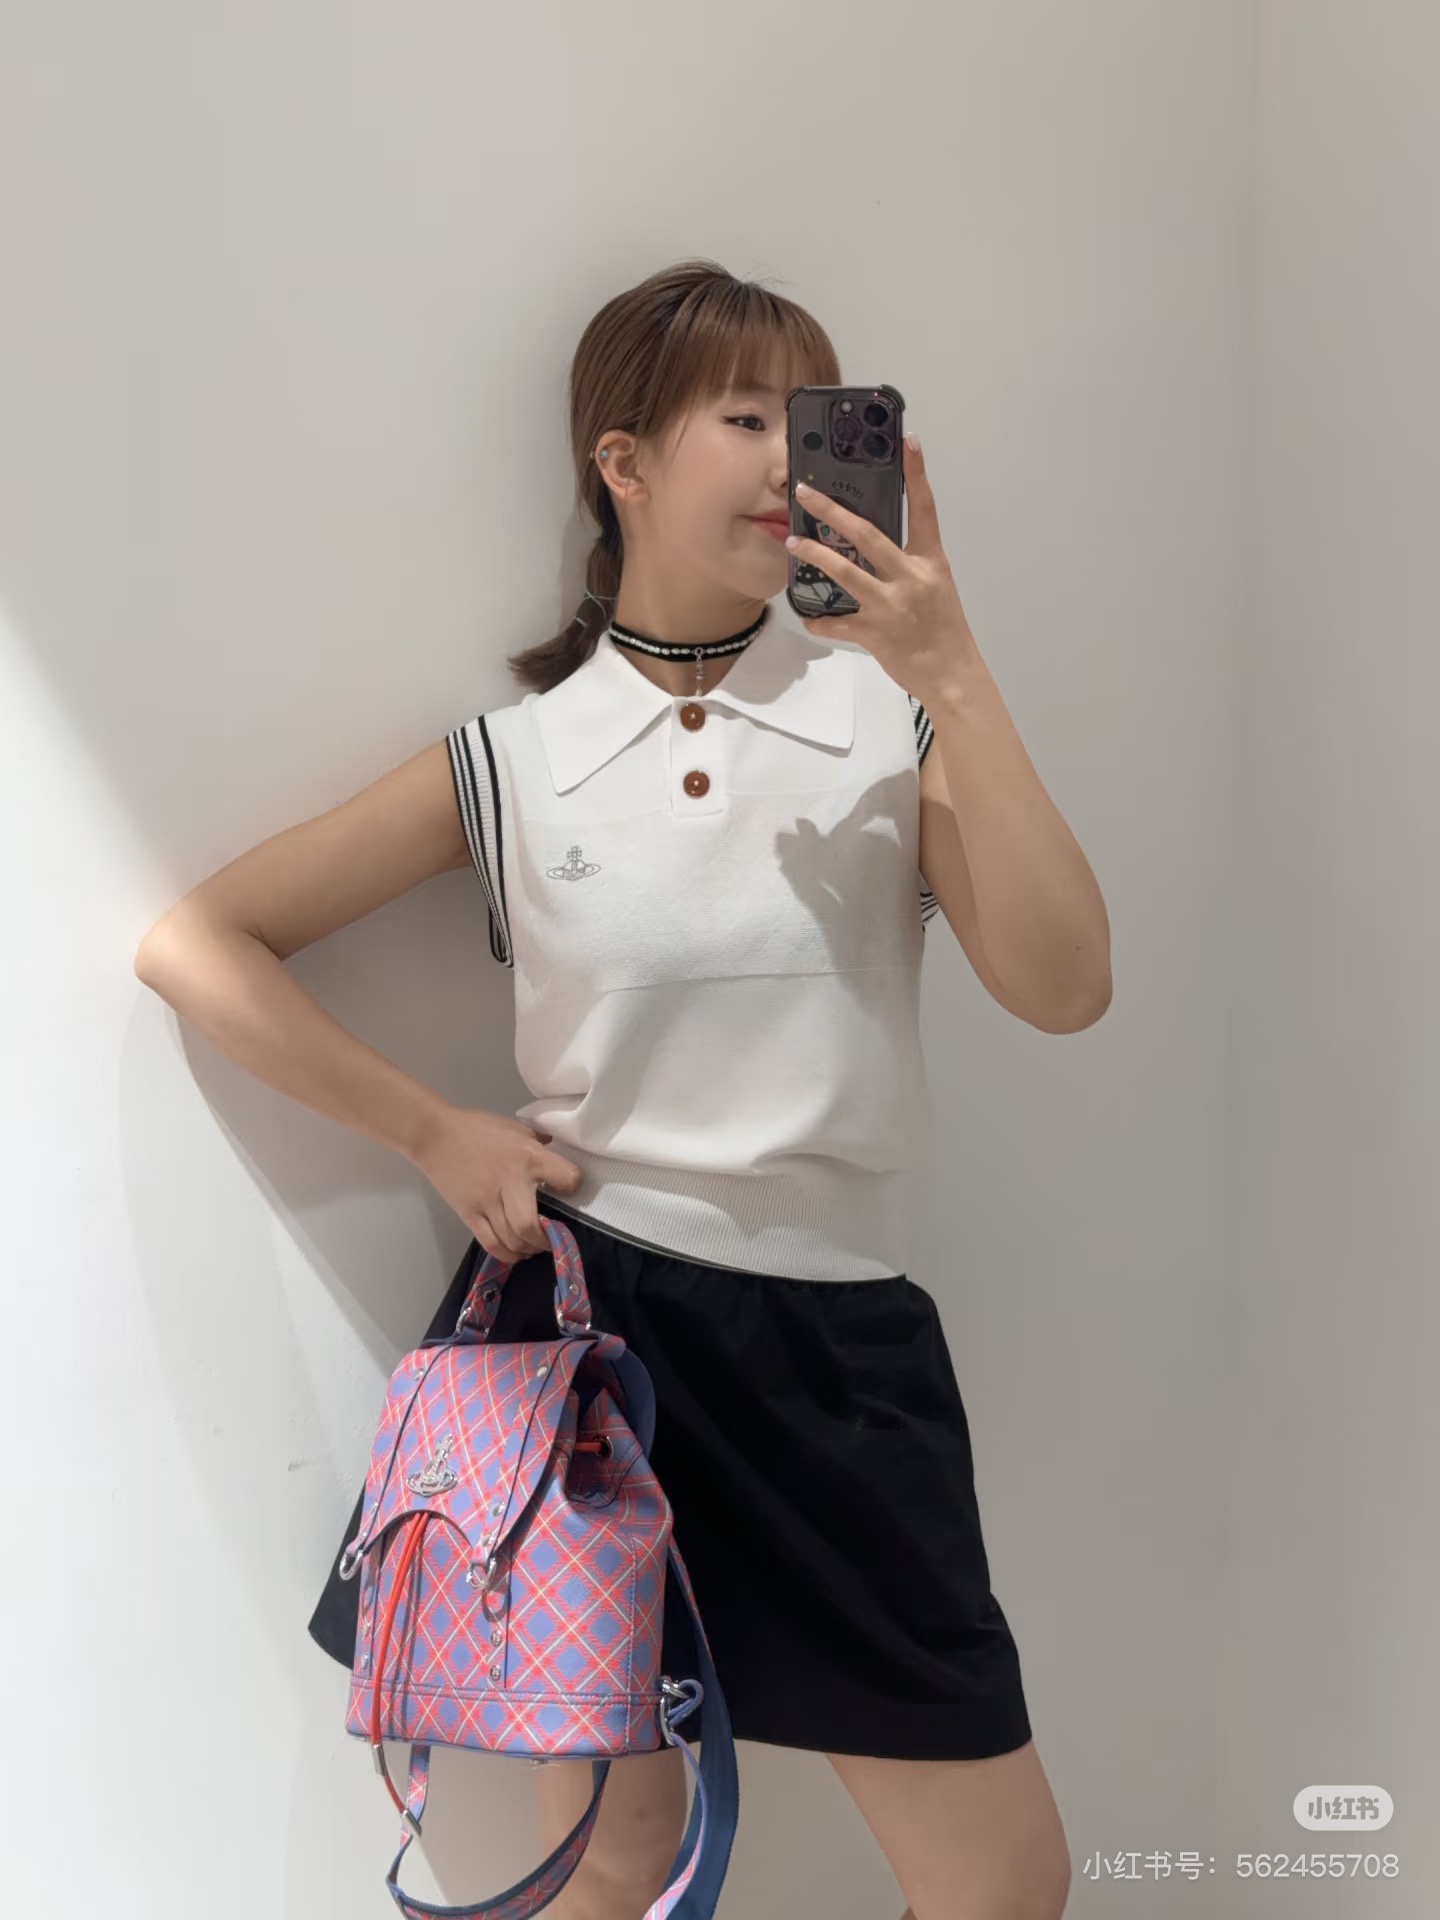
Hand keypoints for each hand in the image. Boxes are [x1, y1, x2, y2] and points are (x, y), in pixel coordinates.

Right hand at [412, 1105, 582, 1265]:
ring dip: (527, 1249)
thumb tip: (555, 1154)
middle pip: (529, 1225)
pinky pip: (490, 1243)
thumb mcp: (516, 1129)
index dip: (572, 1186)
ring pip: (511, 1240)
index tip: (568, 1190)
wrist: (436, 1135)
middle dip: (544, 1239)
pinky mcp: (469, 1214)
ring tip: (533, 1246)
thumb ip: (537, 1145)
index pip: (565, 1178)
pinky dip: (506, 1254)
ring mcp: (487, 1202)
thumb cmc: (479, 1129)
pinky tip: (515, 1253)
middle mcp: (510, 1183)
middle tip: (550, 1238)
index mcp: (528, 1157)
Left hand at [787, 436, 979, 704]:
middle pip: (868, 535)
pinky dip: (820, 621)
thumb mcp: (937, 587)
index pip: (926, 509)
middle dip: (833, 511)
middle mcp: (911, 577)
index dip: (917, 475)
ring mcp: (891, 605)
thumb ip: (910, 564)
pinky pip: (838, 623)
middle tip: (805, 492)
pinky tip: (809, 617)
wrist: (952, 674)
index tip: (908, 441)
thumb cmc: (944, 629)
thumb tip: (874, 546)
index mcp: (931, 562)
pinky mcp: (875, 633)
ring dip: (815, 555)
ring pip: (845, 573)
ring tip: (792, 543)